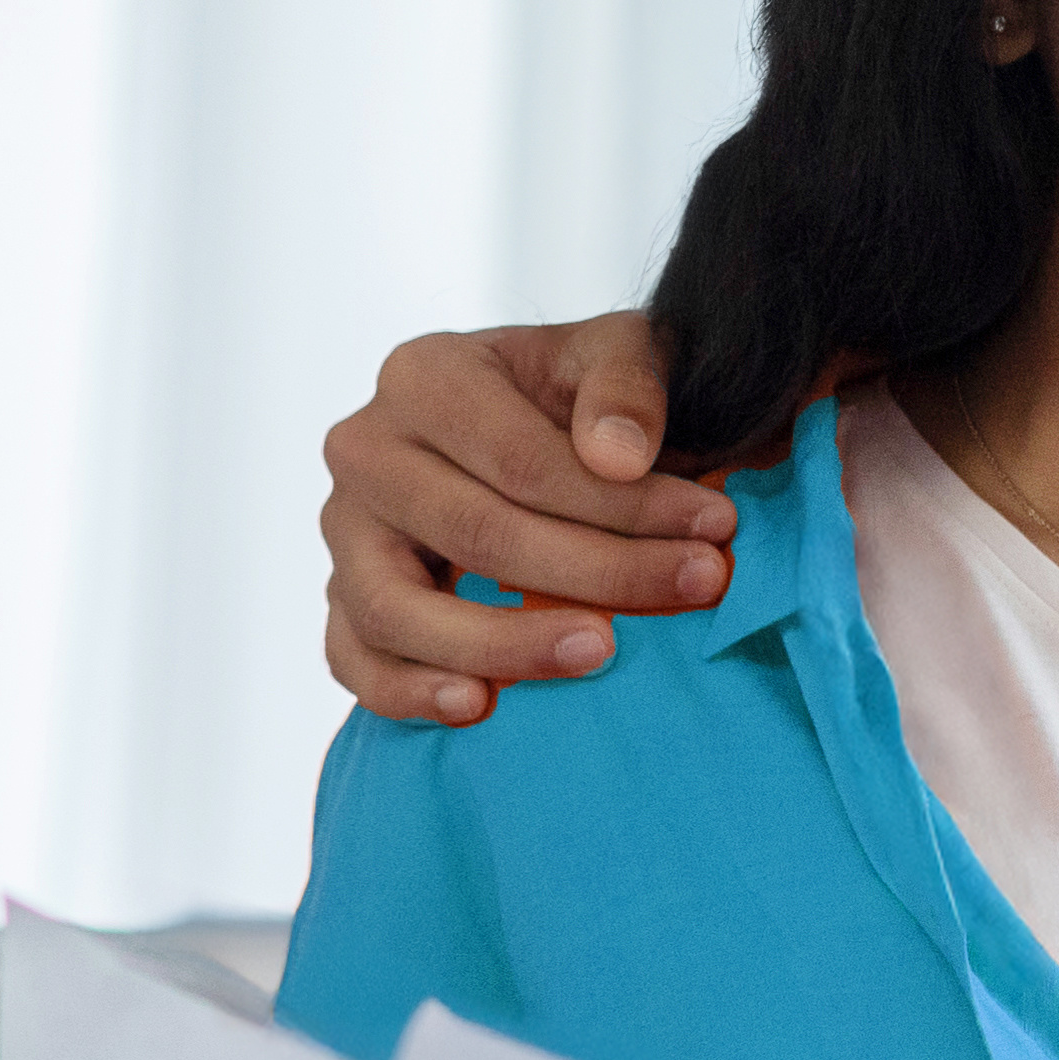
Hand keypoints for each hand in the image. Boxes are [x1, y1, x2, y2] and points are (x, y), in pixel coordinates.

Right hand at [319, 313, 746, 728]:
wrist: (532, 428)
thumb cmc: (577, 394)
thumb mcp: (619, 353)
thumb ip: (627, 382)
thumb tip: (618, 457)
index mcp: (424, 376)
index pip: (522, 460)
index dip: (625, 504)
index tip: (715, 529)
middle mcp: (366, 450)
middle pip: (474, 532)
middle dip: (597, 571)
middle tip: (695, 588)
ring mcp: (345, 532)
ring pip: (398, 606)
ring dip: (503, 644)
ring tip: (598, 655)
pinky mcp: (343, 599)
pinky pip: (354, 658)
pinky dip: (408, 692)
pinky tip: (481, 706)